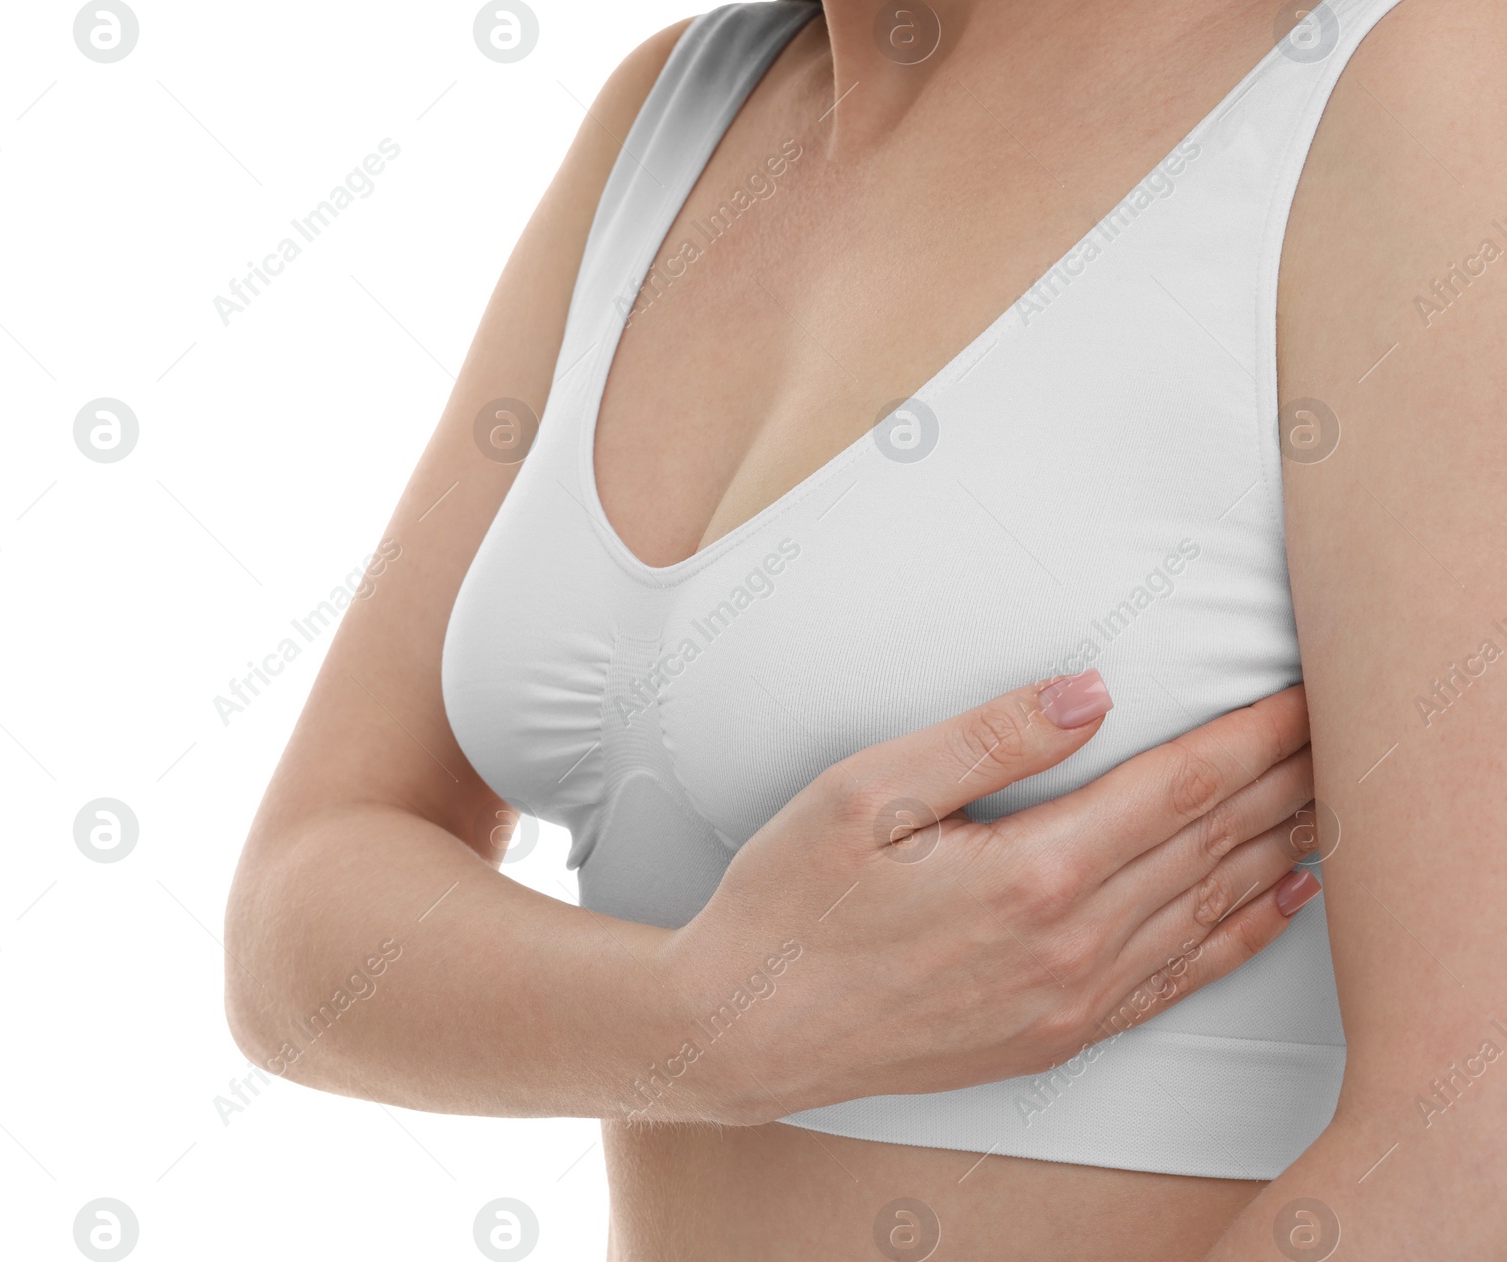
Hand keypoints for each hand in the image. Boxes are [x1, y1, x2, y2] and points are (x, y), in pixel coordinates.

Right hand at [655, 672, 1321, 1125]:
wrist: (747, 1031)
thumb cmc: (792, 903)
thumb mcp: (867, 794)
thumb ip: (989, 738)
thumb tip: (1091, 692)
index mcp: (1032, 872)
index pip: (1178, 786)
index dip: (1252, 737)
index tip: (1303, 697)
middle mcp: (1071, 946)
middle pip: (1210, 844)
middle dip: (1282, 782)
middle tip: (1338, 734)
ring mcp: (1070, 1002)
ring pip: (1208, 910)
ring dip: (1276, 849)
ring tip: (1327, 803)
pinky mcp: (1056, 1037)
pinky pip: (1178, 980)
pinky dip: (1240, 936)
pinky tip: (1274, 905)